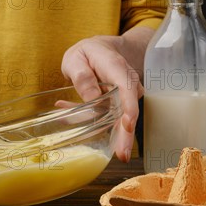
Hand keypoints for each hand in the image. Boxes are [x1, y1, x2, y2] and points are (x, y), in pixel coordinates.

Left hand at [61, 27, 152, 160]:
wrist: (101, 50)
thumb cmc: (86, 54)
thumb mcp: (76, 59)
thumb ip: (82, 76)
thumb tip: (91, 99)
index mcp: (115, 67)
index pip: (127, 87)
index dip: (128, 107)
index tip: (127, 125)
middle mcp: (127, 82)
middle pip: (130, 109)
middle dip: (126, 133)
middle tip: (123, 155)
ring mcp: (127, 95)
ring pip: (123, 119)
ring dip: (117, 136)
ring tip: (118, 153)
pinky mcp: (122, 106)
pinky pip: (112, 120)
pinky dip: (100, 128)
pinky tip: (82, 128)